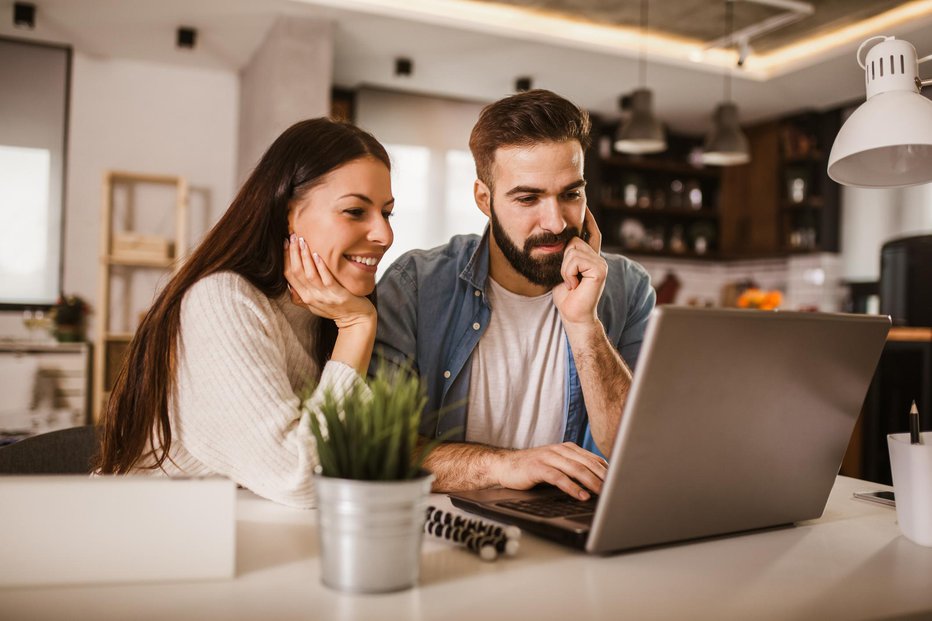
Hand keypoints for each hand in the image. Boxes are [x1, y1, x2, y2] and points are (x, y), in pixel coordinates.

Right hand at [284, 234, 374, 328]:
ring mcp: (324, 296)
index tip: (284, 243)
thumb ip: (301, 297)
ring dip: (304, 256)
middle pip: (296, 272)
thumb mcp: (314, 305)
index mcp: (304, 297)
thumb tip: (288, 286)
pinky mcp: (338, 295)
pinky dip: (320, 267)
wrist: (356, 321)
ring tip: (302, 241)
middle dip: (292, 253)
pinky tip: (317, 254)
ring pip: (309, 275)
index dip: (285, 258)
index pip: (289, 275)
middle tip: (292, 236)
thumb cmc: (335, 310)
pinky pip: (327, 279)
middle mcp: (311, 297)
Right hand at [492, 442, 607, 499]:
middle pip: (587, 463)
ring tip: (604, 493)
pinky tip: (581, 495)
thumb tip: (600, 482)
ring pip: (575, 469)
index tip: (621, 482)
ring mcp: (548, 457)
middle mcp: (560, 450)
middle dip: (604, 477)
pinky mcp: (538, 467)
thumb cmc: (533, 468)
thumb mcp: (557, 466)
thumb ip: (575, 469)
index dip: (608, 471)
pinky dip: (572, 487)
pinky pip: (558, 477)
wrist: (505, 466)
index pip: (593, 459)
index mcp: (567, 448)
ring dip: (591, 482)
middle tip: (617, 489)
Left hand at [551, 207, 606, 327]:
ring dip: (565, 269)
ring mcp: (601, 263)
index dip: (588, 219)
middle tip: (568, 278)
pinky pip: (575, 260)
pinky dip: (569, 273)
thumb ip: (567, 255)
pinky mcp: (600, 270)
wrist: (573, 315)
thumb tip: (561, 239)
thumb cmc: (566, 296)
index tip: (585, 206)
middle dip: (564, 259)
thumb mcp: (563, 270)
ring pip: (572, 249)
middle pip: (573, 239)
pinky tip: (574, 285)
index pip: (591, 232)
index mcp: (591, 257)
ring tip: (571, 283)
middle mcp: (599, 258)